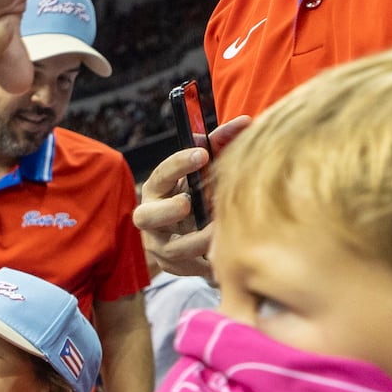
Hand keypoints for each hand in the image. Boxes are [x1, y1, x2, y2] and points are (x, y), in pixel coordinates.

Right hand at [132, 116, 249, 278]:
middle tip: (186, 205)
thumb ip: (219, 146)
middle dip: (165, 211)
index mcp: (158, 188)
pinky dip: (207, 264)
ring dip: (196, 242)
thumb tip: (245, 122)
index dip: (178, 164)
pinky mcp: (171, 267)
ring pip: (171, 250)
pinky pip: (188, 269)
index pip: (162, 173)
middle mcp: (150, 216)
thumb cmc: (196, 193)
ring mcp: (158, 244)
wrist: (184, 231)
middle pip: (146, 216)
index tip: (200, 154)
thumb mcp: (203, 171)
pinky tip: (224, 258)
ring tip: (218, 235)